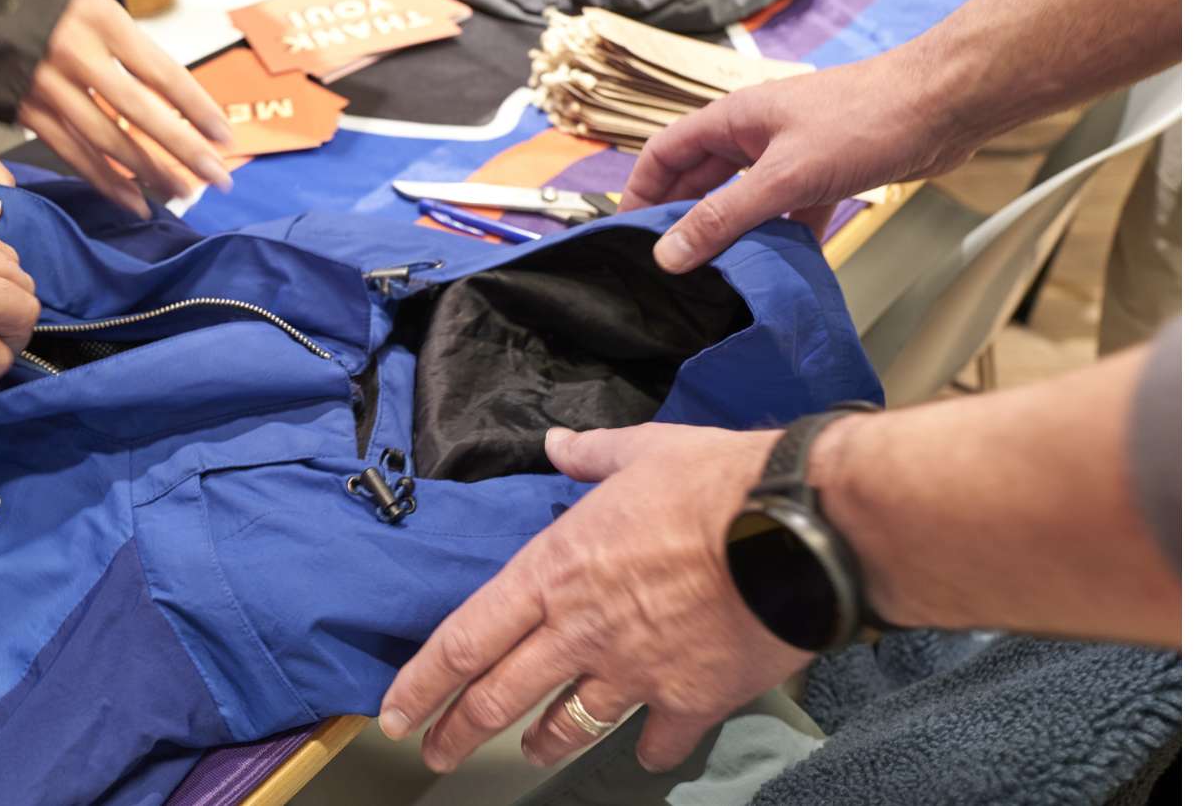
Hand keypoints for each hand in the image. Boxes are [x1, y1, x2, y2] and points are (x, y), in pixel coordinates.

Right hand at [17, 0, 234, 217]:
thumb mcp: (89, 3)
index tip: (224, 135)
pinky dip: (105, 180)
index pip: (162, 72)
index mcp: (101, 20)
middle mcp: (75, 53)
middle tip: (218, 177)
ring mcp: (46, 84)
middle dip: (183, 149)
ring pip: (107, 140)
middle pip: (139, 112)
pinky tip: (134, 200)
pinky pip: (72, 152)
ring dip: (149, 173)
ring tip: (183, 194)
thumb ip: (126, 47)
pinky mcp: (23, 109)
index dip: (196, 107)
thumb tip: (172, 98)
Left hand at [378, 424, 809, 772]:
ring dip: (542, 742)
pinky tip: (647, 752)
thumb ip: (593, 454)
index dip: (423, 682)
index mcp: (557, 570)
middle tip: (436, 752)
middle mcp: (582, 631)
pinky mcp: (690, 699)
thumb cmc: (721, 482)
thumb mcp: (647, 449)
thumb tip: (560, 444)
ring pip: (568, 726)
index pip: (466, 638)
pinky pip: (656, 739)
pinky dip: (649, 749)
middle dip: (457, 731)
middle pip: (499, 697)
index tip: (397, 711)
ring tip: (531, 750)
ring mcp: (634, 672)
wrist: (799, 528)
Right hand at [625, 54, 983, 271]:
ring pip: (748, 199)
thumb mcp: (784, 176)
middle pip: (703, 179)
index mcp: (734, 118)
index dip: (641, 191)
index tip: (625, 237)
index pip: (666, 153)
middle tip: (669, 271)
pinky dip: (783, 238)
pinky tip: (782, 270)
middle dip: (684, 220)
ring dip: (734, 235)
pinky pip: (791, 212)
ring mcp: (794, 154)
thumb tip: (668, 254)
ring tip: (717, 280)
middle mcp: (758, 133)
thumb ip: (724, 217)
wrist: (943, 105)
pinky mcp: (829, 174)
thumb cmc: (865, 120)